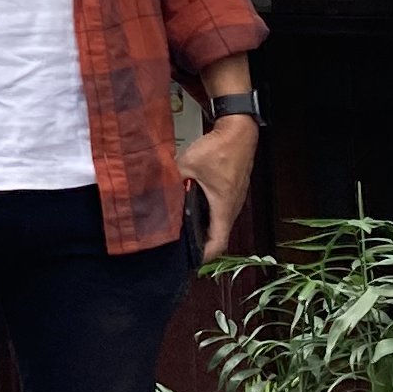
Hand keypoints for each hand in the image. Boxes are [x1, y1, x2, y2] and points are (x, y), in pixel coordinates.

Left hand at [179, 115, 256, 262]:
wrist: (239, 129)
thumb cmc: (221, 148)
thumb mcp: (188, 165)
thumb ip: (171, 180)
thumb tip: (153, 191)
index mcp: (224, 208)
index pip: (218, 244)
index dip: (203, 257)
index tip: (188, 261)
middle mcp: (233, 207)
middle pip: (217, 237)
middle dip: (199, 244)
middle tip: (179, 247)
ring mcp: (234, 199)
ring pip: (218, 223)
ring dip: (203, 228)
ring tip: (183, 230)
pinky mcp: (232, 190)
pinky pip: (219, 210)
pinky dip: (207, 214)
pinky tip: (191, 207)